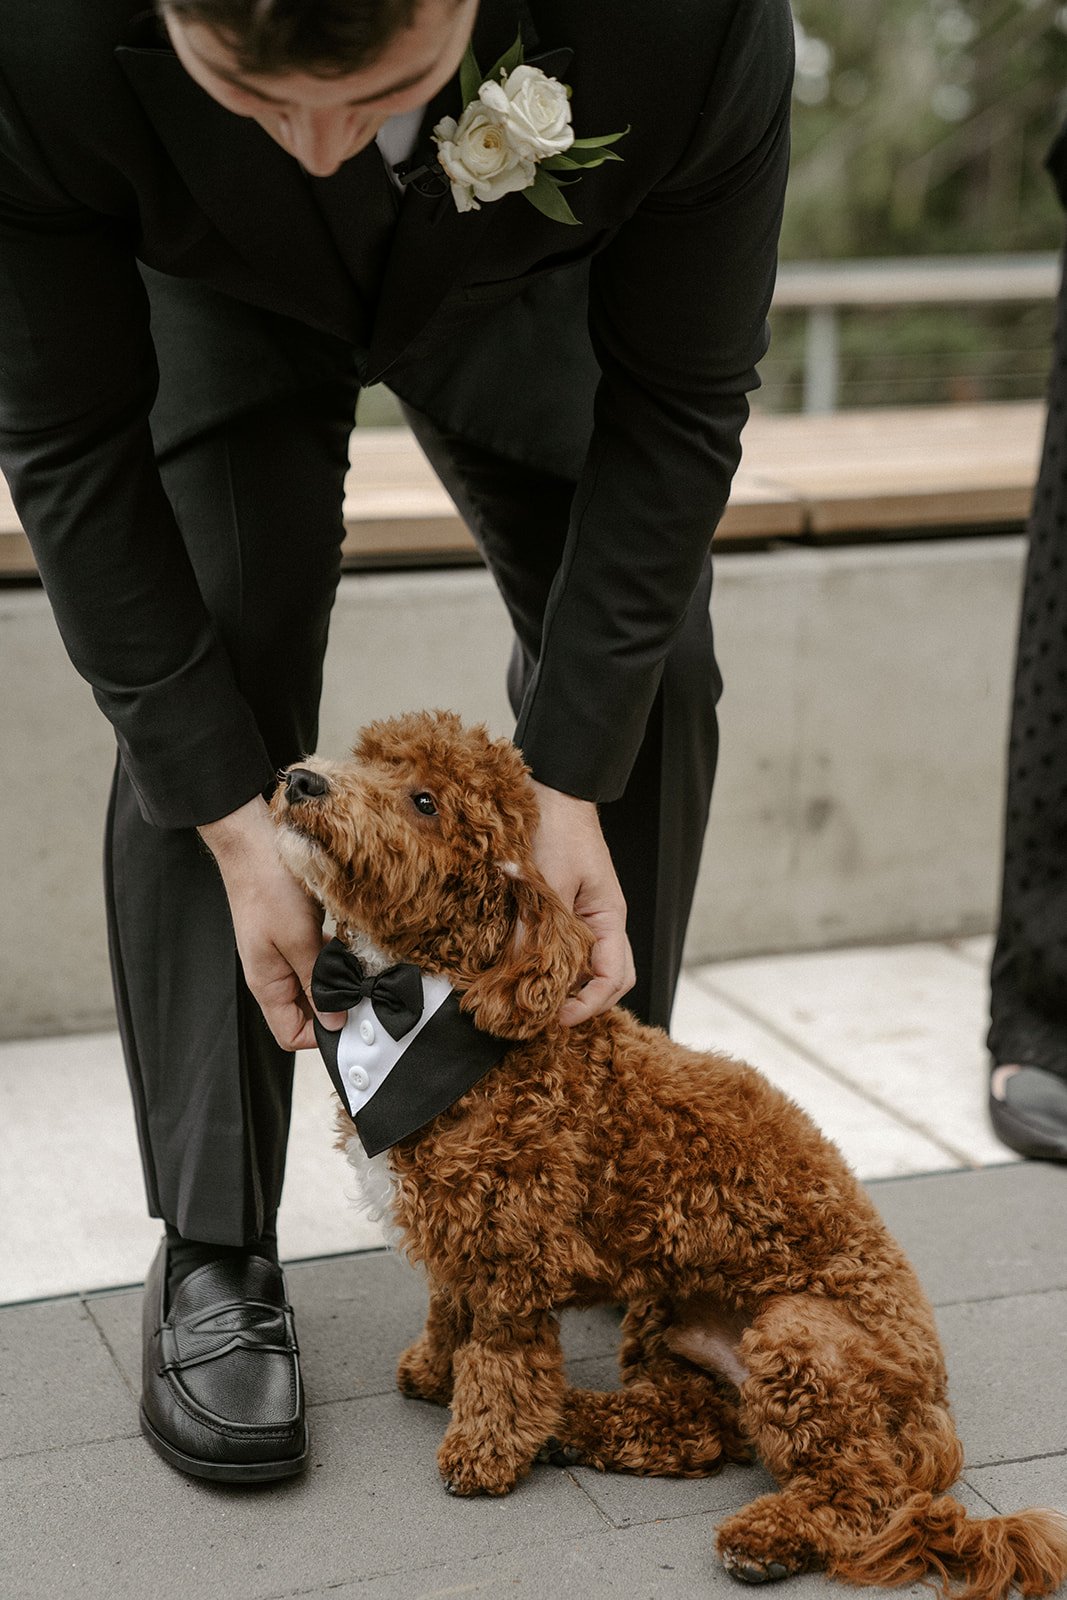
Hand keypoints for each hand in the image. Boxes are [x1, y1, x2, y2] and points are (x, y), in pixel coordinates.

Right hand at [198, 796, 345, 1050]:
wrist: (256, 844)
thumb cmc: (269, 889)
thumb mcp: (299, 940)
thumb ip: (318, 982)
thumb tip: (335, 1022)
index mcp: (267, 985)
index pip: (291, 1035)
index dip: (321, 1036)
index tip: (352, 1022)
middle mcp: (273, 976)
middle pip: (305, 1012)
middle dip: (335, 1007)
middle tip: (365, 995)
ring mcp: (283, 955)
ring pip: (315, 984)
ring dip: (338, 980)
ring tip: (360, 970)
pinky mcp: (293, 935)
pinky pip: (316, 960)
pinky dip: (334, 958)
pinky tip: (349, 946)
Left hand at [529, 779, 634, 1024]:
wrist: (554, 792)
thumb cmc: (559, 829)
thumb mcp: (546, 881)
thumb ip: (536, 925)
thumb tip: (518, 970)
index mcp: (609, 917)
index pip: (613, 977)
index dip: (588, 1004)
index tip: (556, 1018)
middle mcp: (602, 921)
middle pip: (609, 979)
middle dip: (583, 1002)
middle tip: (546, 1015)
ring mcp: (585, 915)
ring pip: (586, 965)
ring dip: (566, 984)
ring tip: (533, 995)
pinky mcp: (565, 908)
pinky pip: (566, 946)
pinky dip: (551, 961)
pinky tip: (526, 964)